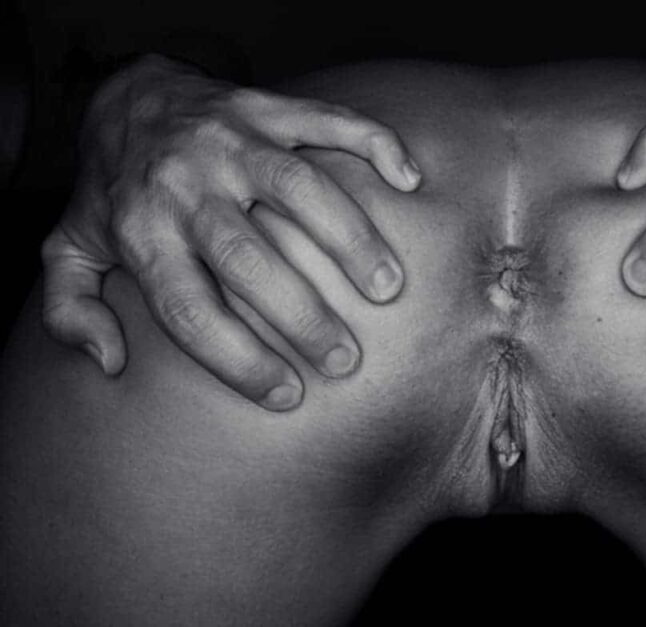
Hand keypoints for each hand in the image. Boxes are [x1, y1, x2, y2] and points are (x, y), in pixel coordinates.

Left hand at [41, 54, 421, 410]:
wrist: (126, 96)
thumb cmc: (113, 190)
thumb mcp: (69, 249)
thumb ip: (71, 311)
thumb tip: (110, 361)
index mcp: (142, 231)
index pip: (190, 311)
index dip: (238, 362)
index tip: (287, 395)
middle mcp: (187, 185)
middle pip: (250, 259)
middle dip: (303, 316)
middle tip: (345, 359)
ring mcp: (231, 141)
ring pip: (299, 189)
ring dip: (351, 240)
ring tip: (389, 288)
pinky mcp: (267, 107)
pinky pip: (328, 120)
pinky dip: (376, 144)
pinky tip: (409, 181)